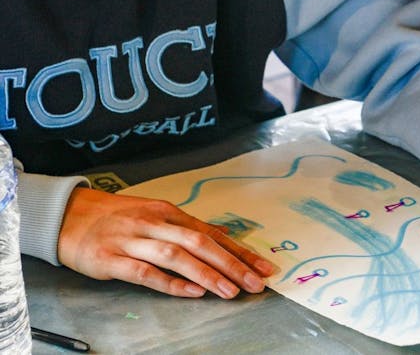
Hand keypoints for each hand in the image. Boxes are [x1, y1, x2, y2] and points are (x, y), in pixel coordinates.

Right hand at [58, 187, 273, 297]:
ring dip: (207, 275)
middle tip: (255, 283)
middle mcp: (155, 223)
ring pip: (178, 256)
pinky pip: (145, 272)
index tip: (264, 268)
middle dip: (232, 264)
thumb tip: (223, 242)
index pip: (213, 233)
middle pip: (201, 243)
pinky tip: (191, 292)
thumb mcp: (156, 217)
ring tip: (231, 291)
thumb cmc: (119, 218)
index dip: (240, 251)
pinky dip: (170, 283)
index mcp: (170, 213)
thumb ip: (186, 230)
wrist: (69, 216)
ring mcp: (133, 240)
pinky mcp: (112, 259)